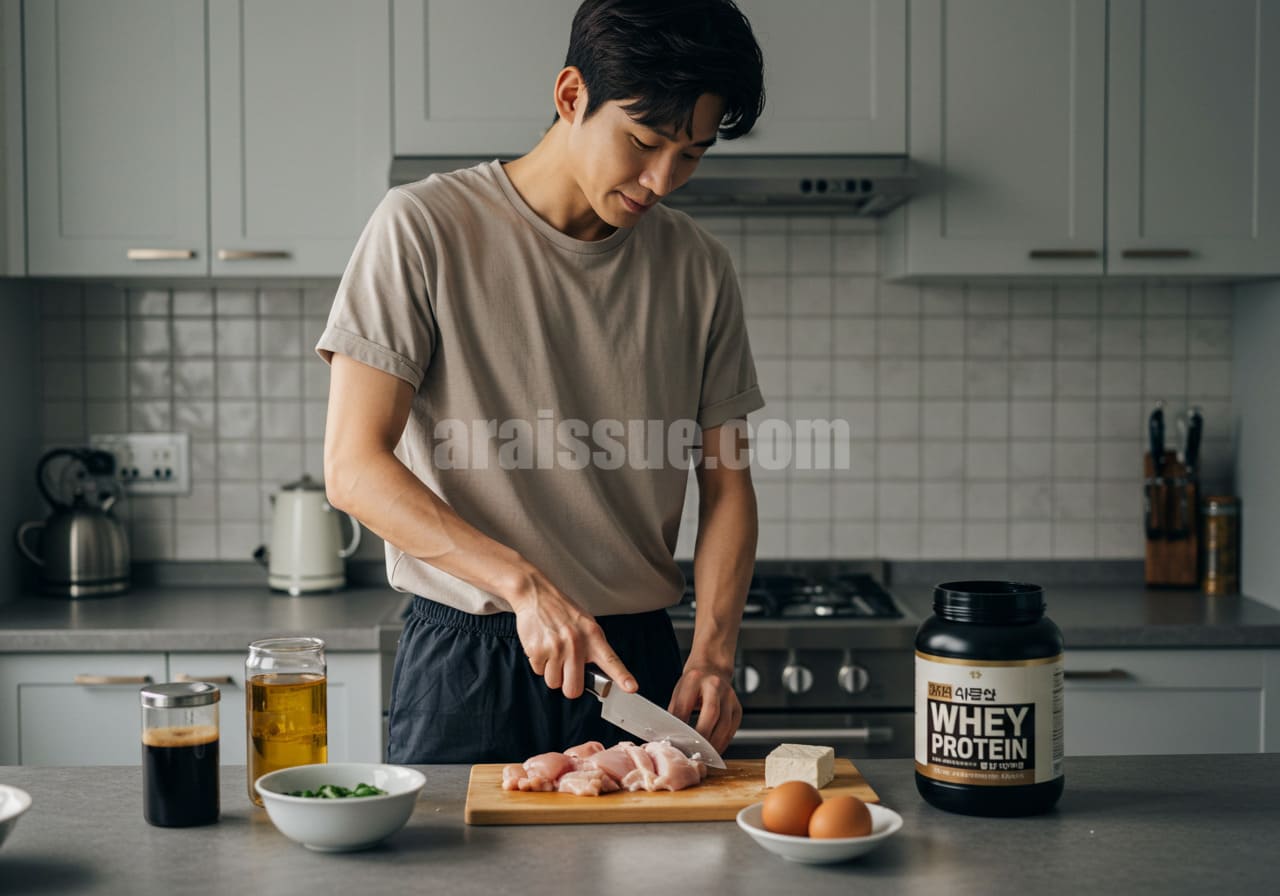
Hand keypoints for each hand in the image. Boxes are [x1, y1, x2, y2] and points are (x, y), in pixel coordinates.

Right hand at [508, 568, 636, 699]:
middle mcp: (576, 643)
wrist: (535, 595)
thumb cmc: (561, 611)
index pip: (611, 660)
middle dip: (568, 685)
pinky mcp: (538, 650)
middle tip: (566, 671)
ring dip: (552, 672)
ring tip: (552, 652)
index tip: (632, 687)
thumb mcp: (585, 624)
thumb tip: (598, 673)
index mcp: (593, 635)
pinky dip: (539, 663)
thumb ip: (593, 647)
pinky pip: (538, 672)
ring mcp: (556, 648)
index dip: (622, 676)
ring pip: (554, 683)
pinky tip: (542, 647)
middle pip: (573, 689)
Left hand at [668, 662, 740, 754]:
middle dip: (701, 735)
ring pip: (724, 724)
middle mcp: (715, 685)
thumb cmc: (693, 684)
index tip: (675, 741)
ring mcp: (729, 696)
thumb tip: (669, 737)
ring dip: (714, 743)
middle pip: (711, 713)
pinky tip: (715, 750)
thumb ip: (675, 712)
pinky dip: (723, 742)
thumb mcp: (680, 691)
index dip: (680, 725)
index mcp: (694, 679)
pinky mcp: (738, 707)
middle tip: (692, 752)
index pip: (686, 704)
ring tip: (704, 756)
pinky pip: (732, 729)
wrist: (713, 669)